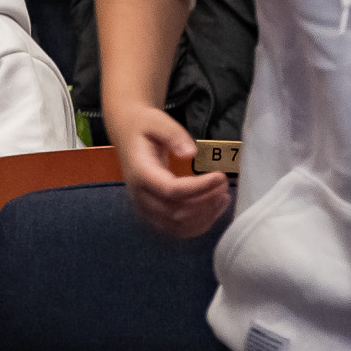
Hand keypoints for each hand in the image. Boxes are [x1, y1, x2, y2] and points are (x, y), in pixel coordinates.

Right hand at [106, 102, 231, 236]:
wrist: (127, 134)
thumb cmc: (143, 126)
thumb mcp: (156, 121)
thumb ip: (173, 135)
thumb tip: (191, 153)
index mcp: (139, 172)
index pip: (170, 190)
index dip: (199, 188)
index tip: (220, 176)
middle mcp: (139, 195)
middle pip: (176, 212)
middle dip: (205, 202)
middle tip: (224, 184)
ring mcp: (144, 207)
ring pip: (178, 225)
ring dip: (205, 215)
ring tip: (223, 196)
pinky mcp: (152, 213)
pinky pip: (177, 229)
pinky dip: (199, 224)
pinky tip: (213, 208)